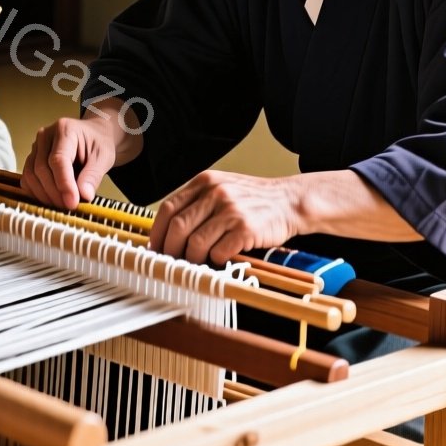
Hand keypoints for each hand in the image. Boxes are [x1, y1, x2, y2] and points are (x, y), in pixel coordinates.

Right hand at [22, 116, 118, 209]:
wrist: (93, 136)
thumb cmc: (98, 144)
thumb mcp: (104, 157)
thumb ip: (93, 175)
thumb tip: (84, 195)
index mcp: (64, 130)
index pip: (58, 160)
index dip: (64, 184)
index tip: (72, 202)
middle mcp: (45, 136)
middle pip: (41, 169)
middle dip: (54, 192)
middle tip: (70, 207)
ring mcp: (35, 147)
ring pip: (30, 175)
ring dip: (44, 195)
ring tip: (62, 205)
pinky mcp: (31, 159)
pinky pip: (27, 179)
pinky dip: (37, 193)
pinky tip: (52, 200)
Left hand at [151, 170, 304, 264]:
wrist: (290, 201)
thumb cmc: (254, 200)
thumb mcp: (223, 189)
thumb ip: (197, 203)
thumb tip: (169, 233)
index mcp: (205, 182)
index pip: (168, 208)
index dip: (158, 232)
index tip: (155, 248)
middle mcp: (216, 192)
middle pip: (178, 227)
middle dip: (170, 251)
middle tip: (172, 263)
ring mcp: (231, 210)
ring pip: (196, 243)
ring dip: (193, 259)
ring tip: (198, 263)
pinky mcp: (246, 229)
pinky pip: (219, 252)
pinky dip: (215, 261)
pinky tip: (221, 258)